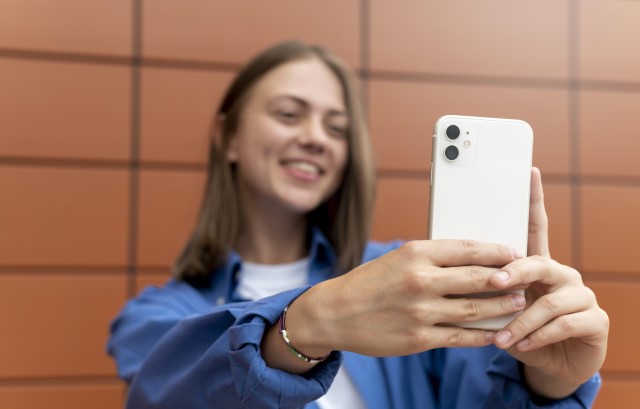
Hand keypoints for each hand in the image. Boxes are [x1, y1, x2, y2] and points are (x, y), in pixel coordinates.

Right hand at [286, 239, 524, 359]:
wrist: (336, 313)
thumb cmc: (368, 282)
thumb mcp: (397, 258)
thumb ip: (431, 259)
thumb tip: (471, 260)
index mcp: (415, 253)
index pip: (468, 248)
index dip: (497, 251)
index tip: (514, 252)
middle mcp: (421, 280)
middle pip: (479, 278)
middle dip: (508, 279)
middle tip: (525, 278)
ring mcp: (421, 311)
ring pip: (476, 309)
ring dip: (503, 307)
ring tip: (519, 303)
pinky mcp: (420, 338)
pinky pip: (462, 336)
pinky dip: (484, 334)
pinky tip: (498, 332)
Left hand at [490, 168, 608, 397]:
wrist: (550, 364)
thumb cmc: (518, 329)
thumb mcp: (499, 307)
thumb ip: (487, 288)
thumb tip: (452, 266)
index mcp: (538, 265)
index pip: (536, 227)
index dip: (534, 200)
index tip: (529, 172)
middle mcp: (562, 274)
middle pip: (539, 263)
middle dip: (515, 273)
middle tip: (493, 283)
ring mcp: (581, 296)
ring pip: (550, 301)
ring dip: (521, 320)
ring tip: (501, 336)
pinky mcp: (594, 320)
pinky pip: (565, 324)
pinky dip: (539, 336)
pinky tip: (522, 344)